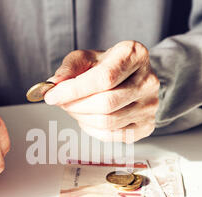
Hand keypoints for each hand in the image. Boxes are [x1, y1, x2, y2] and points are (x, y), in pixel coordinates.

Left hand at [44, 40, 158, 142]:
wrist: (132, 78)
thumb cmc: (108, 66)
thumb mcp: (87, 58)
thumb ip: (69, 69)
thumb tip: (53, 85)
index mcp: (134, 55)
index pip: (104, 78)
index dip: (74, 90)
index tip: (51, 96)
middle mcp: (148, 81)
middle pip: (106, 103)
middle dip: (75, 106)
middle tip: (61, 103)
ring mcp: (150, 106)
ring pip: (108, 122)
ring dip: (81, 118)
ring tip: (73, 109)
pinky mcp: (146, 125)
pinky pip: (112, 136)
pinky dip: (92, 130)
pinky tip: (86, 119)